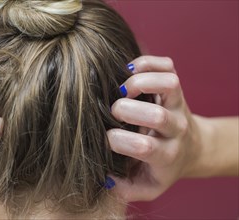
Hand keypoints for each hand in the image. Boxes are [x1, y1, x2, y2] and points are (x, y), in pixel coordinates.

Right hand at [107, 55, 202, 201]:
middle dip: (124, 111)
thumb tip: (104, 178)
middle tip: (113, 113)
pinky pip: (166, 66)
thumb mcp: (147, 186)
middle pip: (156, 116)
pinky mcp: (176, 87)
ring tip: (123, 91)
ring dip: (138, 83)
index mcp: (166, 155)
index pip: (142, 146)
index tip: (107, 138)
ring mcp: (177, 104)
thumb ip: (125, 189)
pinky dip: (145, 63)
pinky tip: (130, 73)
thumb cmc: (163, 166)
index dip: (116, 140)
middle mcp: (175, 128)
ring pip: (168, 84)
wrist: (191, 148)